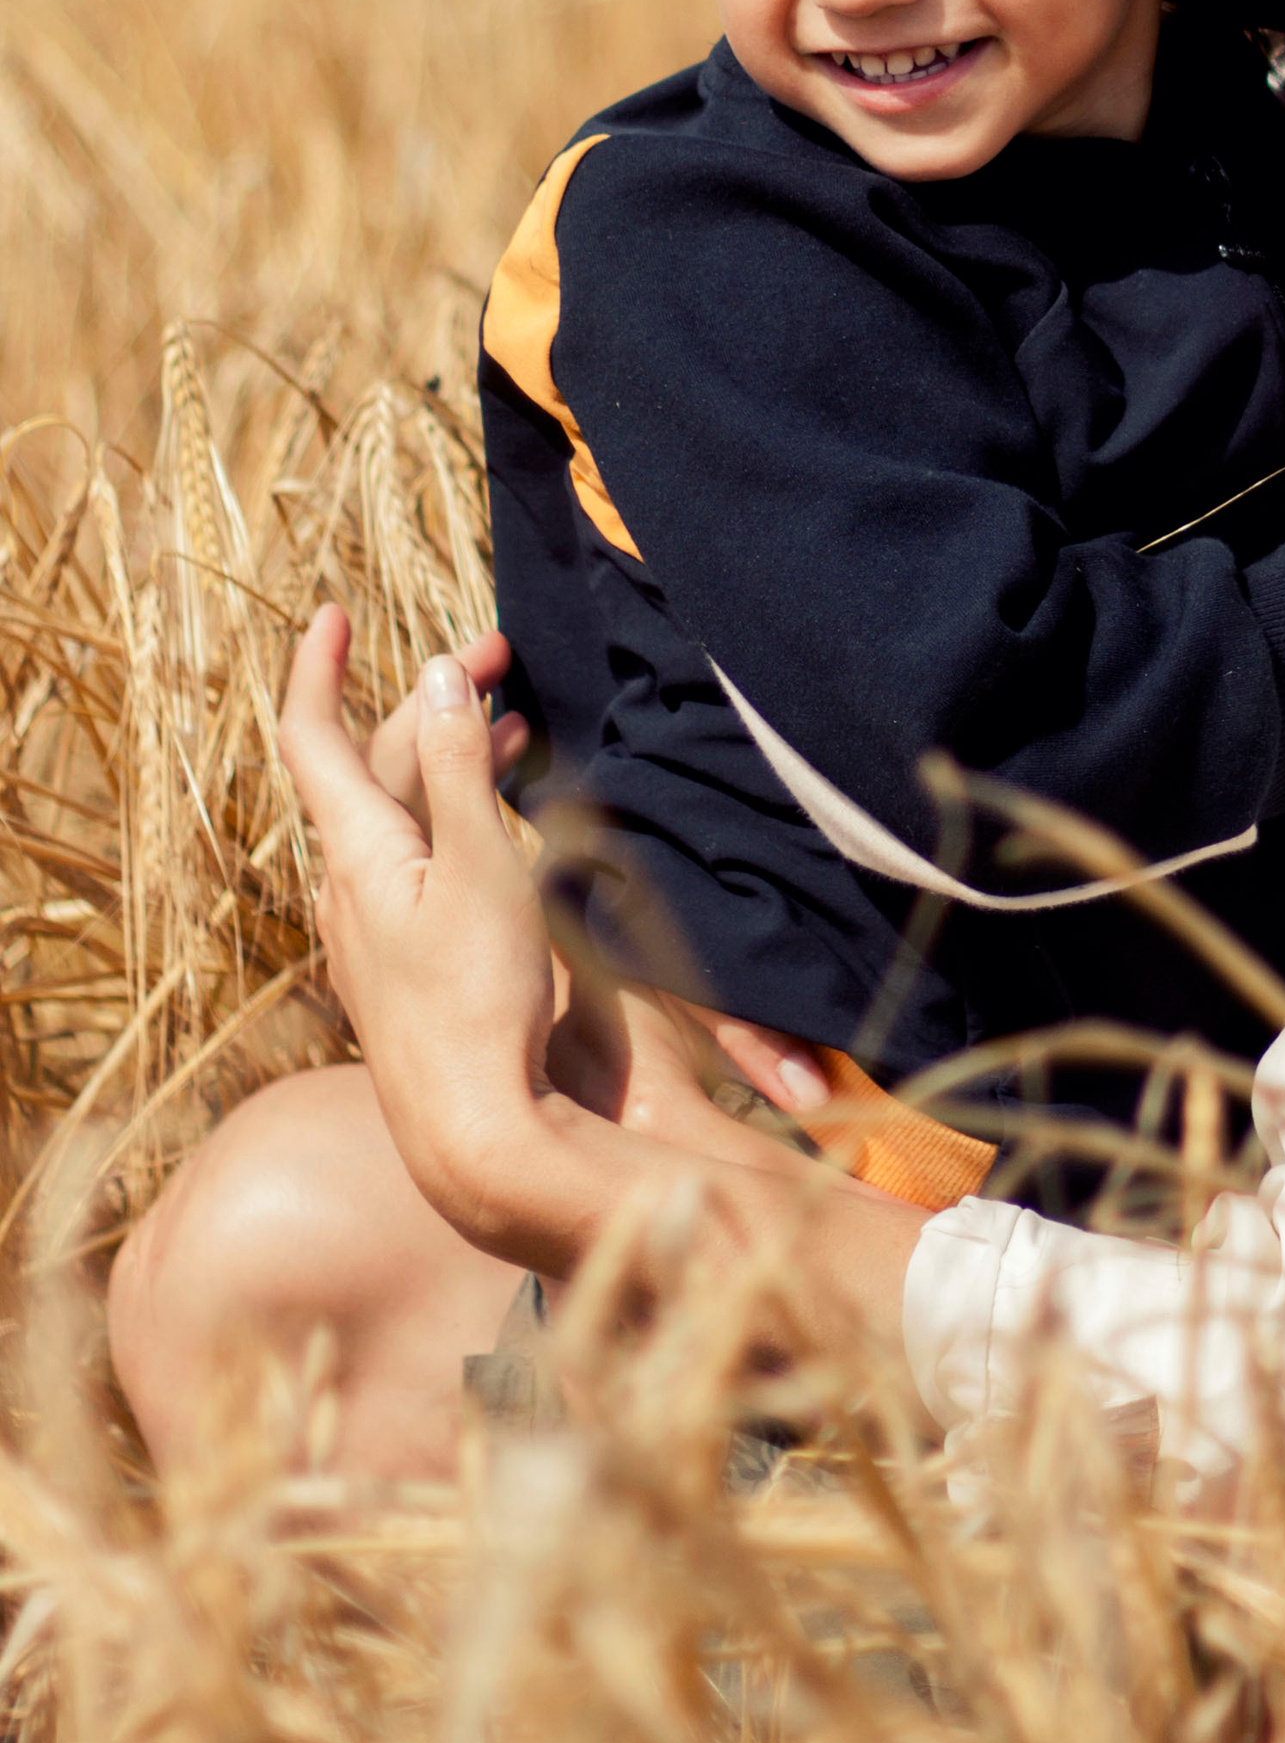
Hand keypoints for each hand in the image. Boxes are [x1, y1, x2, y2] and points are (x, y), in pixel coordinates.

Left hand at [279, 604, 560, 1252]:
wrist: (474, 1129)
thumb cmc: (479, 1001)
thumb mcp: (483, 866)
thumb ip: (457, 767)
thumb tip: (434, 676)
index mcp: (358, 852)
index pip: (314, 737)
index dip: (318, 669)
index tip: (333, 613)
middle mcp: (351, 884)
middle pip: (375, 766)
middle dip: (429, 699)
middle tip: (500, 656)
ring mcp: (375, 926)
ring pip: (401, 812)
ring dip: (448, 754)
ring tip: (513, 722)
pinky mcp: (406, 959)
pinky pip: (419, 858)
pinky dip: (455, 810)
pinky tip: (501, 817)